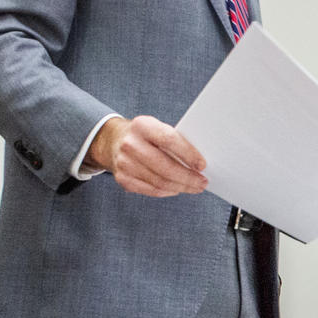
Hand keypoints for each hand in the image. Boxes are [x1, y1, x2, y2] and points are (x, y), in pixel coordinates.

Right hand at [85, 116, 207, 196]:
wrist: (113, 141)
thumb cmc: (146, 136)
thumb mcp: (157, 128)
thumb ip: (176, 141)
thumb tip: (199, 164)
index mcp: (142, 126)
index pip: (169, 140)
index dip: (188, 154)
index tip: (203, 166)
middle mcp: (130, 144)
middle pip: (165, 167)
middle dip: (188, 178)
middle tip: (203, 182)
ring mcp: (124, 163)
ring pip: (160, 182)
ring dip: (181, 187)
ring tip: (195, 187)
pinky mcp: (122, 178)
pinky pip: (151, 190)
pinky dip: (168, 191)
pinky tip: (177, 189)